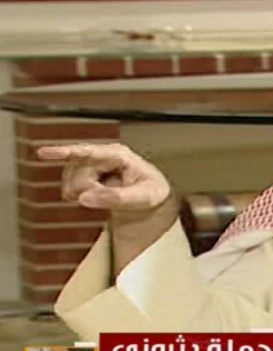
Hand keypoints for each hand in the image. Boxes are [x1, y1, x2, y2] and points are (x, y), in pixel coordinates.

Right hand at [36, 143, 170, 212]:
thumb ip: (117, 198)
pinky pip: (70, 187)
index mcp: (119, 154)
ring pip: (70, 181)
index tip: (42, 152)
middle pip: (76, 173)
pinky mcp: (84, 175)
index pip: (87, 152)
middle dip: (88, 190)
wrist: (152, 199)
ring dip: (84, 194)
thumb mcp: (144, 197)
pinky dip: (80, 196)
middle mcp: (102, 156)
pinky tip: (95, 197)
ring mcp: (92, 165)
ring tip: (106, 196)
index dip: (64, 151)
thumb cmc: (152, 192)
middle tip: (109, 197)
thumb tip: (85, 198)